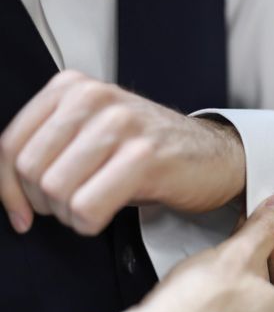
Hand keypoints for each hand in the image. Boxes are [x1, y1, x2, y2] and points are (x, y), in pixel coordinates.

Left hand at [0, 70, 245, 234]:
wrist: (216, 155)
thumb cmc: (153, 149)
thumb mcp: (94, 133)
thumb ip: (51, 146)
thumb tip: (8, 191)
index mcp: (73, 88)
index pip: (8, 145)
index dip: (7, 190)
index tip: (22, 211)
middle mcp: (95, 99)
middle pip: (29, 170)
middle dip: (44, 203)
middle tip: (72, 206)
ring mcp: (122, 125)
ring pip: (55, 190)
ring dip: (70, 214)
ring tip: (95, 206)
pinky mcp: (145, 157)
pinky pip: (87, 207)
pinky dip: (90, 223)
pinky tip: (107, 214)